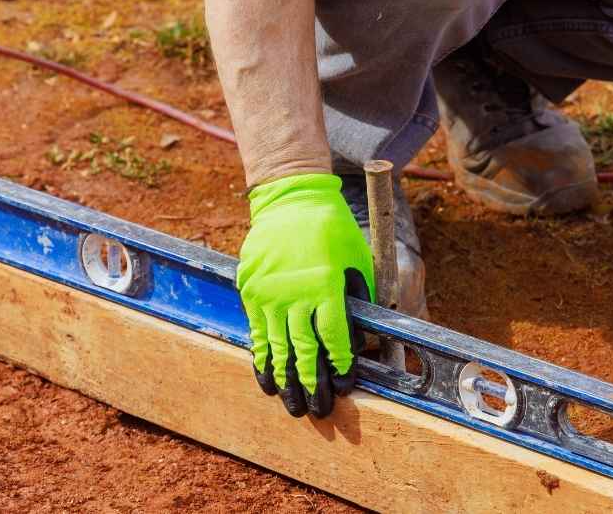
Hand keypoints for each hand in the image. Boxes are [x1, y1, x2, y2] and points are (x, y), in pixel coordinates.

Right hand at [237, 174, 373, 416]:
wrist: (290, 201)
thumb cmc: (332, 230)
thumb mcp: (355, 261)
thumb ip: (356, 300)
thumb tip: (361, 341)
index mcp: (326, 286)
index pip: (335, 338)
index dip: (341, 366)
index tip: (345, 386)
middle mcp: (294, 294)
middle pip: (304, 352)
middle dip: (313, 385)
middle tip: (319, 411)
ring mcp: (268, 295)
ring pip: (278, 348)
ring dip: (287, 381)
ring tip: (294, 405)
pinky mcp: (251, 292)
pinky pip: (258, 334)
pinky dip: (264, 360)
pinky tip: (268, 381)